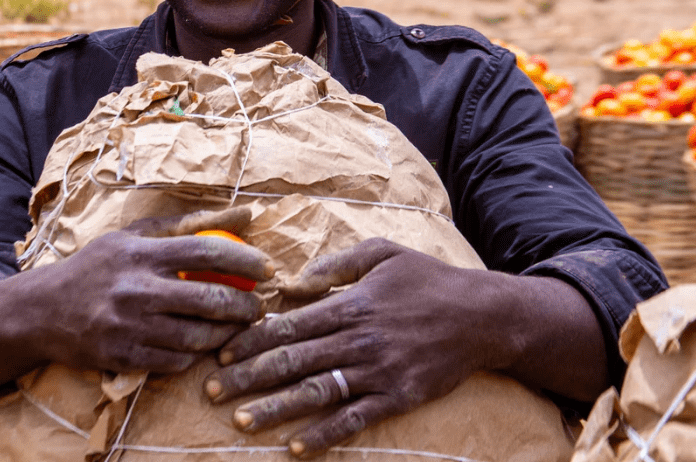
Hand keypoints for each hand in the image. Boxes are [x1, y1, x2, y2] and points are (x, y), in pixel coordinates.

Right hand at [32, 206, 275, 374]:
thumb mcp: (133, 236)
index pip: (206, 251)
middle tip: (258, 306)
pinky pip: (175, 362)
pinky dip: (195, 355)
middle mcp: (135, 289)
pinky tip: (201, 344)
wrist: (42, 310)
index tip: (267, 269)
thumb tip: (243, 214)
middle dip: (245, 306)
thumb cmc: (97, 267)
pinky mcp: (122, 357)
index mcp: (140, 253)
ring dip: (226, 334)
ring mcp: (128, 327)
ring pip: (197, 338)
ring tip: (236, 326)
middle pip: (209, 300)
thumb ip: (187, 225)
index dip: (245, 260)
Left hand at [204, 239, 508, 457]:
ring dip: (276, 408)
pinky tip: (297, 446)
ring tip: (242, 421)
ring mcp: (378, 372)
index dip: (251, 340)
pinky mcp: (398, 397)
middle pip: (292, 361)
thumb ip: (335, 264)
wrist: (482, 316)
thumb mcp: (381, 252)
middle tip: (213, 390)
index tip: (222, 353)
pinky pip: (355, 419)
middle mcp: (358, 339)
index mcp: (349, 304)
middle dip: (248, 377)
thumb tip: (293, 281)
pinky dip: (325, 434)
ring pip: (316, 393)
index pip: (288, 325)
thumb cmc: (427, 279)